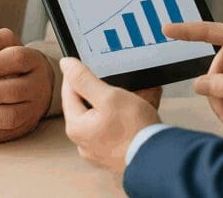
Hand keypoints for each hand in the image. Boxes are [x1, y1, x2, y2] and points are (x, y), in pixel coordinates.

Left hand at [0, 28, 53, 146]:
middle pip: (13, 90)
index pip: (16, 59)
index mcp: (34, 61)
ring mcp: (33, 110)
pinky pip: (6, 137)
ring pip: (10, 117)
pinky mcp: (24, 129)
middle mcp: (38, 86)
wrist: (34, 85)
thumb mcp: (8, 45)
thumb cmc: (12, 62)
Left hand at [60, 58, 160, 174]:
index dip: (76, 74)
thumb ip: (84, 80)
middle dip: (96, 90)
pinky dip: (117, 119)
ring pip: (97, 117)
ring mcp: (96, 150)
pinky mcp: (111, 154)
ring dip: (109, 104)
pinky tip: (130, 115)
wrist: (157, 159)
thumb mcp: (108, 96)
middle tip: (112, 81)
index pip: (68, 91)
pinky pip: (109, 129)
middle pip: (83, 105)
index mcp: (76, 126)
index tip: (85, 62)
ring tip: (126, 97)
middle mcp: (82, 141)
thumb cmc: (134, 129)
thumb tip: (66, 65)